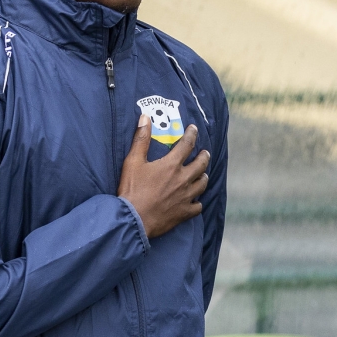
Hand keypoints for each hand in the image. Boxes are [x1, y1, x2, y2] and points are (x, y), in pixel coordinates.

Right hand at [117, 115, 209, 238]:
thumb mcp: (133, 161)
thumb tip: (145, 117)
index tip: (194, 129)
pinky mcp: (184, 213)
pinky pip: (198, 206)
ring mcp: (186, 197)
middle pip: (201, 164)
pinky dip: (197, 202)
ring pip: (202, 184)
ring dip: (203, 177)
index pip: (187, 145)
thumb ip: (141, 139)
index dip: (192, 134)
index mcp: (171, 165)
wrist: (133, 219)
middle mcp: (183, 179)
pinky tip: (195, 201)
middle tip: (205, 153)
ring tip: (202, 175)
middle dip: (204, 156)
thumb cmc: (132, 189)